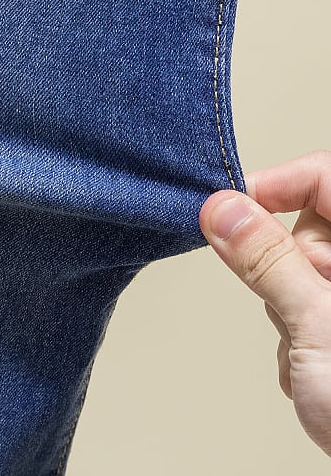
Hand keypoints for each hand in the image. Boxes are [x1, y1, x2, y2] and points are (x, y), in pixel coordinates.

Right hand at [199, 151, 330, 456]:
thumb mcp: (319, 327)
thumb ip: (267, 261)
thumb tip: (222, 210)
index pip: (326, 176)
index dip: (278, 184)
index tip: (232, 209)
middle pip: (308, 226)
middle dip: (285, 266)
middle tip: (295, 305)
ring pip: (296, 271)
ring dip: (285, 310)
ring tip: (310, 351)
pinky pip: (300, 305)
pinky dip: (294, 334)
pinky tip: (312, 366)